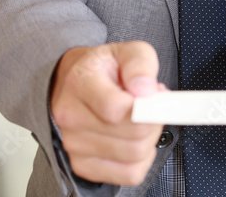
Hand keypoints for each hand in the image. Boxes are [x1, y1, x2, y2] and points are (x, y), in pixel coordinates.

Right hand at [50, 41, 169, 185]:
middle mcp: (70, 116)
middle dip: (153, 122)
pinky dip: (141, 160)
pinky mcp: (82, 165)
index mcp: (79, 83)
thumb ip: (140, 64)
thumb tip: (146, 90)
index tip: (155, 96)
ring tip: (142, 119)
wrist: (75, 83)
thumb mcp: (128, 51)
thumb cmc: (104, 68)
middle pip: (131, 137)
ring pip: (132, 158)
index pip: (115, 108)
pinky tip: (134, 139)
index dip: (144, 107)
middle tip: (152, 106)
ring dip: (148, 139)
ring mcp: (73, 144)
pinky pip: (128, 174)